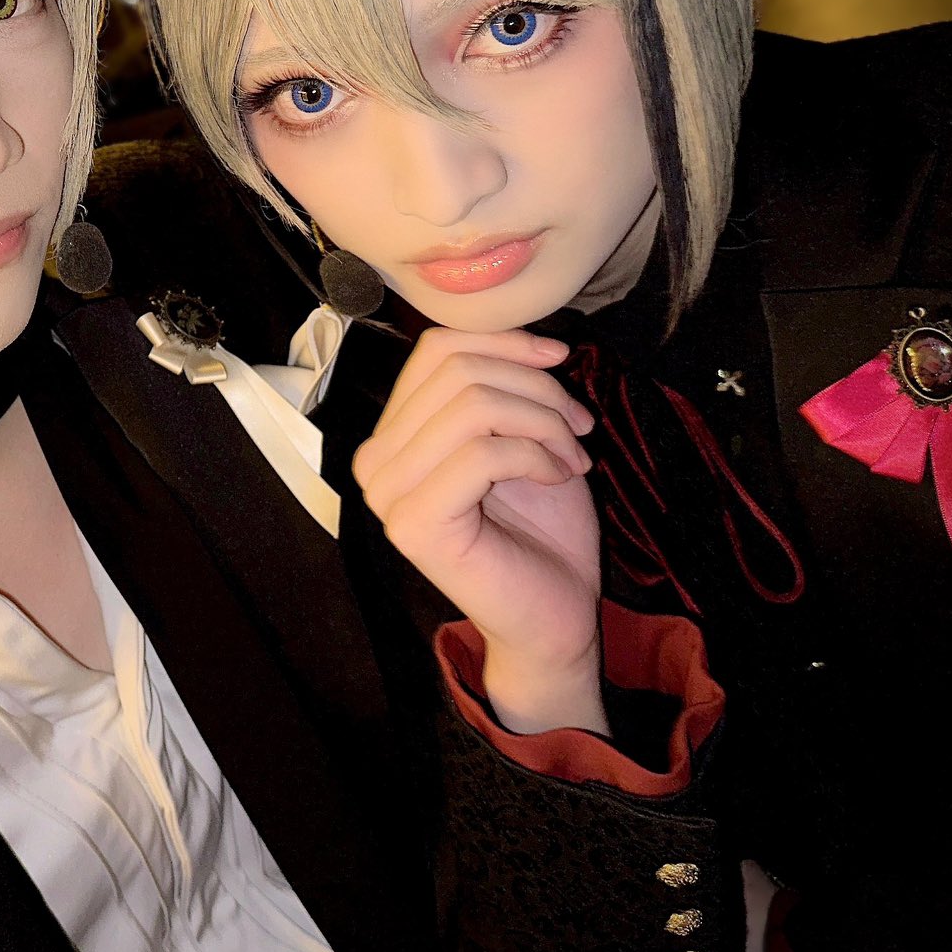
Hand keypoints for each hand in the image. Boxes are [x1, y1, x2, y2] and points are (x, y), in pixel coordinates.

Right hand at [354, 327, 606, 733]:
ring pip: (472, 405)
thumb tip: (522, 334)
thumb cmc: (539, 530)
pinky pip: (483, 453)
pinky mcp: (415, 524)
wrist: (550, 617)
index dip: (505, 341)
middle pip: (457, 370)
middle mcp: (374, 460)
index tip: (560, 360)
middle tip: (577, 424)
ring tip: (573, 453)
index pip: (436, 349)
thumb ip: (500, 386)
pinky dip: (537, 454)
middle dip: (534, 385)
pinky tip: (560, 478)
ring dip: (542, 420)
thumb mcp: (521, 436)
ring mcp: (387, 494)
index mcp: (392, 434)